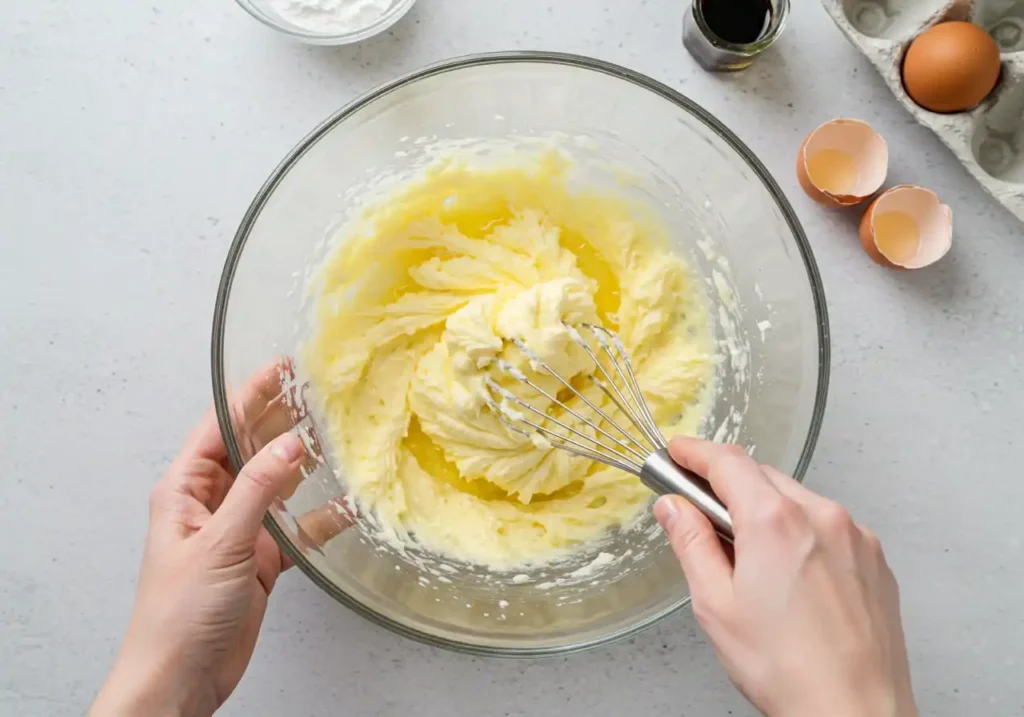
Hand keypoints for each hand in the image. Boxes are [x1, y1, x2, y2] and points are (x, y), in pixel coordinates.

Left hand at [91, 366, 348, 716]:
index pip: (221, 427)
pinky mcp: (260, 560)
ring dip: (303, 463)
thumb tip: (291, 443)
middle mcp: (212, 504)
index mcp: (186, 490)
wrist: (179, 679)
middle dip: (281, 420)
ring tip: (336, 434)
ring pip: (277, 484)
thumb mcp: (220, 543)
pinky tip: (348, 505)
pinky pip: (296, 528)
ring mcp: (238, 531)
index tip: (282, 368)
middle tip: (317, 392)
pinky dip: (321, 517)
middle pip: (251, 449)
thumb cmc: (177, 614)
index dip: (251, 394)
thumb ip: (258, 490)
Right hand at [654, 438, 915, 716]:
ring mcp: (854, 535)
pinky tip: (791, 577)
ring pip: (797, 500)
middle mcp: (821, 515)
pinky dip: (802, 533)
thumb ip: (691, 543)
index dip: (695, 452)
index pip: (727, 461)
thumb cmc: (787, 669)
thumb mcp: (715, 605)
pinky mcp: (874, 558)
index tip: (678, 452)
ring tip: (750, 561)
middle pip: (762, 476)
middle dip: (728, 486)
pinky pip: (828, 526)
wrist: (855, 712)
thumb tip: (673, 507)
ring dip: (767, 512)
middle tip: (701, 514)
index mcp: (774, 521)